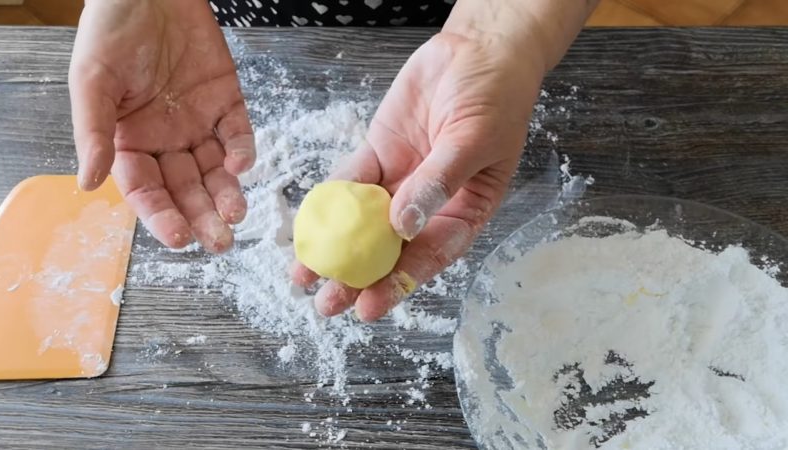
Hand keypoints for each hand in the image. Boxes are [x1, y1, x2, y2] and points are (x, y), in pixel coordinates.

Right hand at [69, 0, 254, 252]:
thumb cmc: (111, 31)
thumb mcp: (92, 80)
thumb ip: (94, 132)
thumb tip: (86, 183)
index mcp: (129, 141)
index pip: (146, 190)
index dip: (161, 215)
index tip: (178, 237)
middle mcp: (166, 140)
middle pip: (186, 189)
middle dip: (202, 216)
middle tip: (220, 242)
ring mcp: (199, 123)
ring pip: (216, 171)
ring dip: (227, 194)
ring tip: (237, 216)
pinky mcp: (227, 103)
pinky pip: (238, 134)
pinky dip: (243, 151)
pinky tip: (242, 165)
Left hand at [292, 31, 546, 320]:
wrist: (478, 49)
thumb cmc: (496, 97)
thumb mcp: (474, 141)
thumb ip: (439, 182)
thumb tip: (403, 225)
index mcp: (464, 211)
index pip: (430, 256)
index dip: (399, 284)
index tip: (369, 307)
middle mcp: (430, 203)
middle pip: (390, 249)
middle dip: (358, 278)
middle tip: (326, 304)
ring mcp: (402, 180)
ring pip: (363, 222)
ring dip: (336, 247)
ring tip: (304, 275)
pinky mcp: (380, 154)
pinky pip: (351, 182)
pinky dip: (331, 201)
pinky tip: (311, 222)